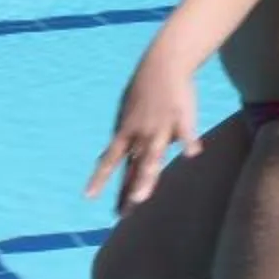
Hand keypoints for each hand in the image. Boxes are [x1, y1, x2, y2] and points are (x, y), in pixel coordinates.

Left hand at [86, 63, 199, 210]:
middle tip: (120, 215)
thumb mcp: (126, 114)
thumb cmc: (143, 90)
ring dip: (146, 177)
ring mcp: (160, 127)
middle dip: (126, 191)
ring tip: (141, 198)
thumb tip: (112, 157)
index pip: (110, 160)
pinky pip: (186, 132)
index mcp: (125, 132)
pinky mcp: (181, 118)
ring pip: (153, 156)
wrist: (162, 63)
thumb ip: (124, 139)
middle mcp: (140, 134)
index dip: (99, 178)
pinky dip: (188, 142)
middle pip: (132, 167)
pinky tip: (191, 154)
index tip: (88, 197)